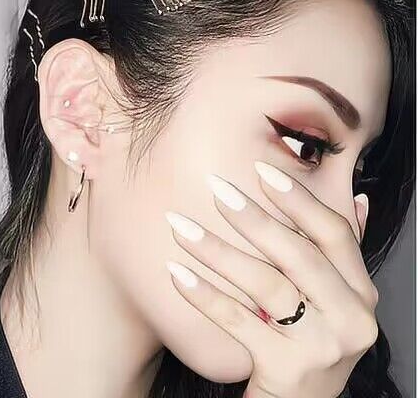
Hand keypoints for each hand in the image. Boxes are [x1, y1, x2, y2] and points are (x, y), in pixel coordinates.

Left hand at [164, 161, 377, 397]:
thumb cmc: (310, 346)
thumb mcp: (336, 302)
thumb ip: (342, 256)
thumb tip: (359, 202)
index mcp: (360, 292)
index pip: (334, 234)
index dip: (298, 199)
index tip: (262, 170)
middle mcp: (350, 317)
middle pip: (297, 255)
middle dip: (253, 218)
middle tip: (216, 189)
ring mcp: (322, 345)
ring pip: (265, 284)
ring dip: (218, 251)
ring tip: (181, 227)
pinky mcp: (287, 368)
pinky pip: (239, 321)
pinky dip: (205, 295)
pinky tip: (177, 272)